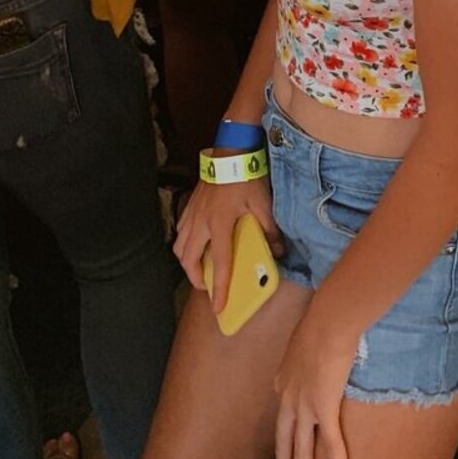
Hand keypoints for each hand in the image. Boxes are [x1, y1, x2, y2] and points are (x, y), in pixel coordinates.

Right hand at [174, 173, 281, 314]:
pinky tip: (195, 243)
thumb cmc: (247, 177)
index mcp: (220, 225)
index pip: (219, 264)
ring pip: (179, 247)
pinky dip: (185, 243)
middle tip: (207, 286)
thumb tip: (278, 251)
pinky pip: (180, 231)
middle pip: (189, 260)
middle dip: (195, 278)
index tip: (218, 307)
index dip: (219, 288)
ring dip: (187, 262)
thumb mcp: (263, 203)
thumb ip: (269, 229)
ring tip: (199, 268)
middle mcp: (201, 223)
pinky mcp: (189, 205)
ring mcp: (192, 214)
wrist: (231, 151)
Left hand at [274, 299, 357, 458]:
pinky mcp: (323, 409)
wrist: (329, 321)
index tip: (290, 431)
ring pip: (302, 447)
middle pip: (285, 436)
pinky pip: (332, 443)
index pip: (284, 408)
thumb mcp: (308, 334)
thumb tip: (322, 341)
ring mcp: (304, 406)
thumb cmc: (322, 318)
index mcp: (284, 378)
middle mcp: (288, 396)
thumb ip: (310, 345)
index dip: (287, 422)